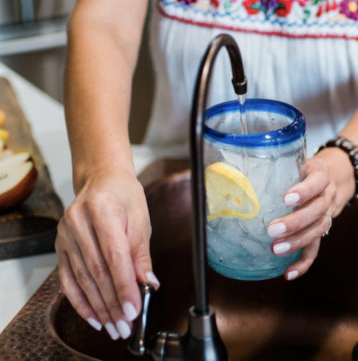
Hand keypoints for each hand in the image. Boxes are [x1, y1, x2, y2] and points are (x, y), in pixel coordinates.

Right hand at [55, 169, 159, 339]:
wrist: (102, 180)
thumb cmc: (125, 197)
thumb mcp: (141, 220)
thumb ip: (141, 253)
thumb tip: (147, 283)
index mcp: (102, 209)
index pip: (114, 255)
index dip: (124, 285)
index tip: (134, 308)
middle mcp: (78, 222)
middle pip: (96, 271)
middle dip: (112, 302)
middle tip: (125, 325)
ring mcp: (65, 235)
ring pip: (83, 279)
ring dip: (99, 307)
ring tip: (114, 326)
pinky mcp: (59, 246)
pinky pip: (68, 279)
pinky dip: (80, 301)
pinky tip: (94, 317)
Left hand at [267, 148, 353, 279]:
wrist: (333, 178)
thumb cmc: (304, 170)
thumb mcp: (294, 160)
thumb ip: (273, 166)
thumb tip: (232, 172)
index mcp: (321, 174)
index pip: (317, 180)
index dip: (304, 191)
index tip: (286, 198)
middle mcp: (327, 194)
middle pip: (318, 210)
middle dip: (295, 222)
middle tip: (273, 229)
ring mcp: (328, 214)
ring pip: (319, 229)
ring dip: (297, 241)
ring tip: (276, 249)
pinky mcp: (321, 231)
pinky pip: (316, 249)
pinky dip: (303, 263)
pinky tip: (289, 273)